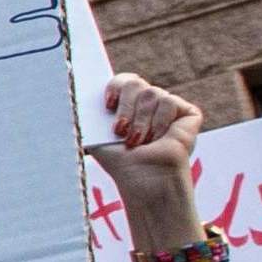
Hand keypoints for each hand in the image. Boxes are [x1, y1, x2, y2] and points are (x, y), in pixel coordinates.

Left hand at [99, 72, 207, 239]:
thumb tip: (73, 93)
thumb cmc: (121, 162)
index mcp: (129, 106)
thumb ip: (88, 114)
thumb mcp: (97, 135)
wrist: (144, 180)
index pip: (124, 80)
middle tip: (121, 132)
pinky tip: (159, 138)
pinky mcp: (188, 114)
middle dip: (125, 108)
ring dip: (140, 122)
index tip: (108, 104)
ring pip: (152, 93)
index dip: (115, 86)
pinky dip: (160, 122)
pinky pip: (169, 102)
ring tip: (140, 141)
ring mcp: (168, 108)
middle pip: (134, 83)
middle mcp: (149, 104)